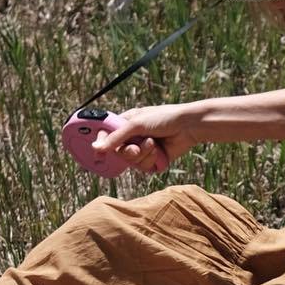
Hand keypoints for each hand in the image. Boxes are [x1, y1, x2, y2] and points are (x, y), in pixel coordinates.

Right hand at [88, 101, 209, 175]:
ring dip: (142, 154)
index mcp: (126, 124)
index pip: (107, 136)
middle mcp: (133, 137)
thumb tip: (96, 147)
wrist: (188, 127)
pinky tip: (159, 150)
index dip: (103, 143)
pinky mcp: (153, 159)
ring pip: (131, 161)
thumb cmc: (164, 118)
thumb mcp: (136, 124)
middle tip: (136, 147)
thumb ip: (116, 137)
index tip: (100, 151)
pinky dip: (151, 159)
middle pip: (118, 152)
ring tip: (153, 144)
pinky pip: (143, 166)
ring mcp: (143, 149)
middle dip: (128, 151)